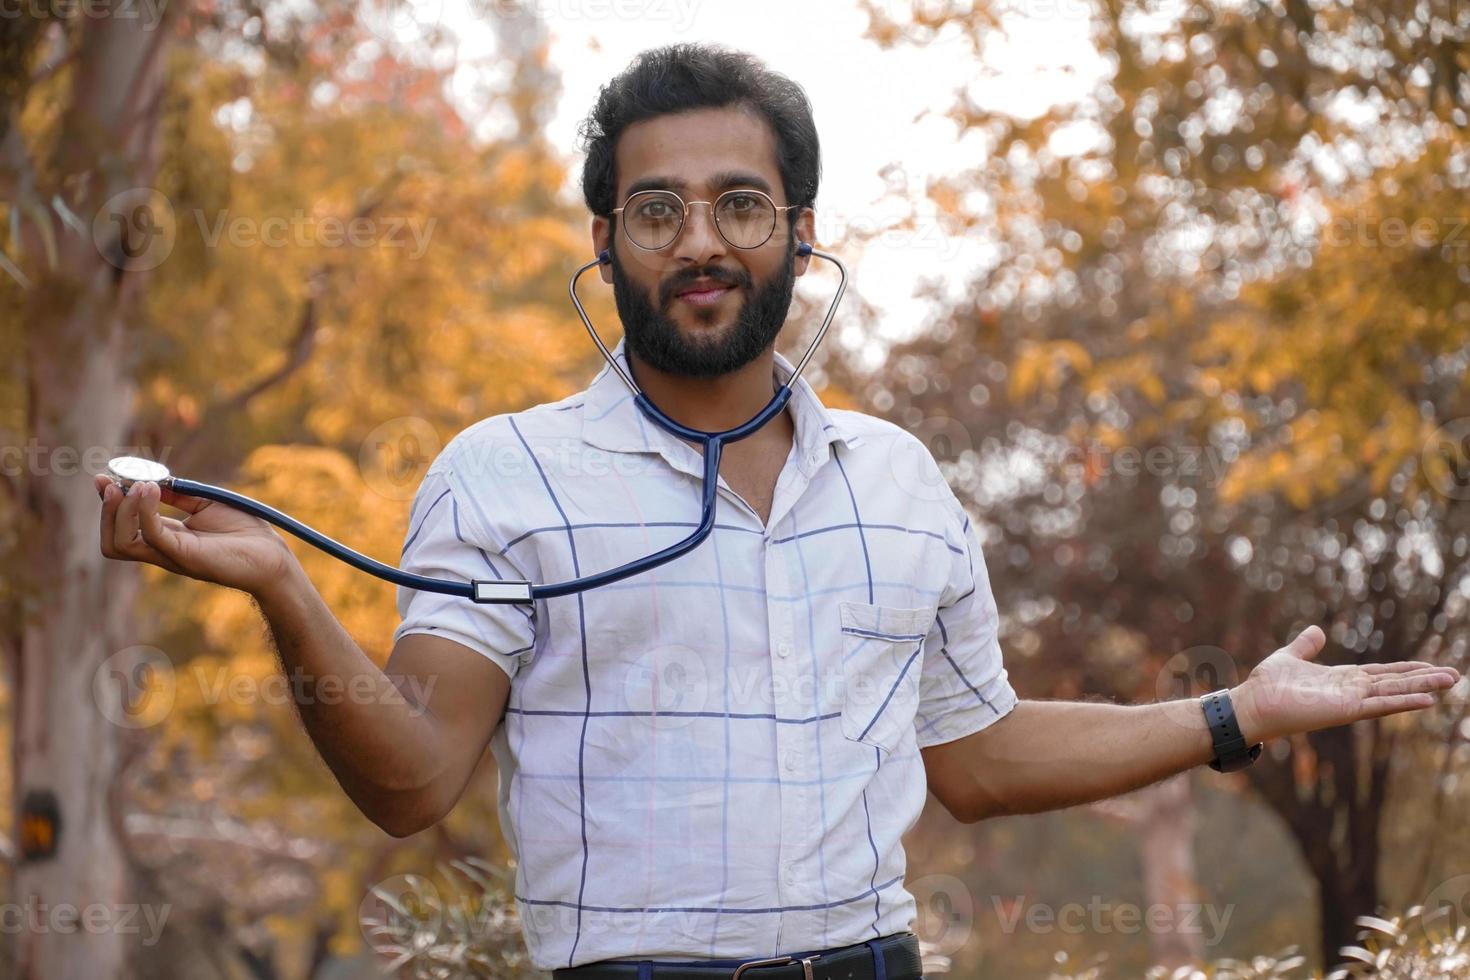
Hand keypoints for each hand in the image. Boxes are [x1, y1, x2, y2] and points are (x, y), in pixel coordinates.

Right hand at [95, 473, 295, 596]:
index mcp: (166, 537)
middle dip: (106, 510)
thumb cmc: (245, 531)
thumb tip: (150, 479)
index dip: (108, 503)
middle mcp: (162, 550)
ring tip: (136, 486)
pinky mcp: (185, 556)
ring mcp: (171, 555)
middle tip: (111, 484)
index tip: (103, 478)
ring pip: (121, 543)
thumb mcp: (205, 503)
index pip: (122, 526)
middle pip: (112, 540)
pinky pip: (151, 536)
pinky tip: (151, 489)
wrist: (273, 557)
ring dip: (119, 511)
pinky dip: (144, 511)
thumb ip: (177, 493)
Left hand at [1231, 625, 1460, 743]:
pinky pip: (1380, 705)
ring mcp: (1350, 702)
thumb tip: (1317, 630)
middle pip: (1395, 682)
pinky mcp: (1345, 711)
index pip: (1382, 673)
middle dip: (1424, 678)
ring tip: (1451, 680)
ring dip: (1422, 687)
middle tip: (1455, 674)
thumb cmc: (1266, 685)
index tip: (1430, 665)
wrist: (1251, 704)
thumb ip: (1306, 645)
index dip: (1406, 669)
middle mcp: (1350, 691)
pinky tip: (1427, 699)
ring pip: (1394, 692)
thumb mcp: (1289, 656)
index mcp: (1341, 679)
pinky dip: (1403, 702)